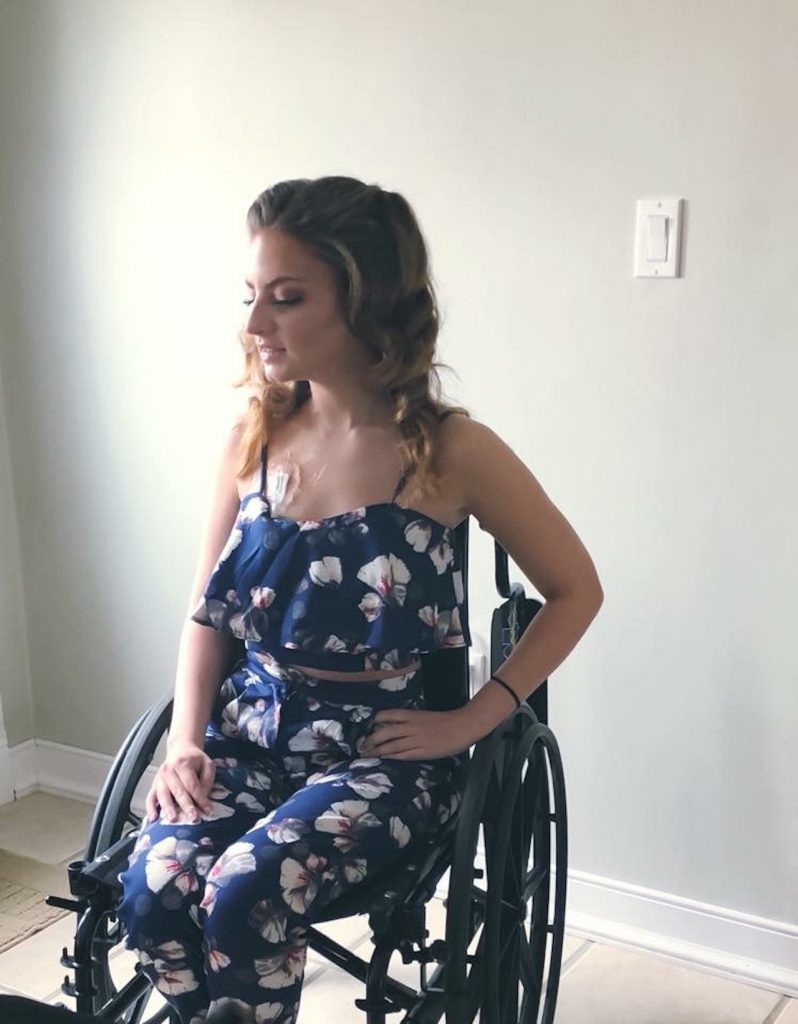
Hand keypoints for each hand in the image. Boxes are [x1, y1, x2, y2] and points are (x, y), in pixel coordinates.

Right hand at [145, 739, 215, 823]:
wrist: (180, 749)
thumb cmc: (194, 759)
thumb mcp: (207, 764)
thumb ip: (207, 780)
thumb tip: (203, 797)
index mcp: (183, 763)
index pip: (192, 784)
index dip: (200, 798)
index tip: (208, 810)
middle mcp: (169, 770)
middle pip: (177, 790)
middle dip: (185, 806)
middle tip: (193, 818)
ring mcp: (160, 778)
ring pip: (162, 794)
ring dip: (168, 808)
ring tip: (173, 819)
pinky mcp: (154, 784)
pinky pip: (150, 797)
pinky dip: (150, 808)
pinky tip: (153, 818)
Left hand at [359, 707, 475, 760]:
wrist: (463, 726)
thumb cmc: (445, 721)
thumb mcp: (424, 716)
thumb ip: (409, 720)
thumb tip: (393, 724)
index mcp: (412, 715)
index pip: (387, 715)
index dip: (375, 721)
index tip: (368, 727)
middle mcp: (411, 726)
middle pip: (385, 732)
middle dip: (371, 740)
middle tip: (362, 746)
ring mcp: (417, 739)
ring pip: (392, 745)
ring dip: (378, 750)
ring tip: (367, 754)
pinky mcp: (423, 751)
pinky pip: (404, 754)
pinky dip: (393, 756)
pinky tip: (384, 758)